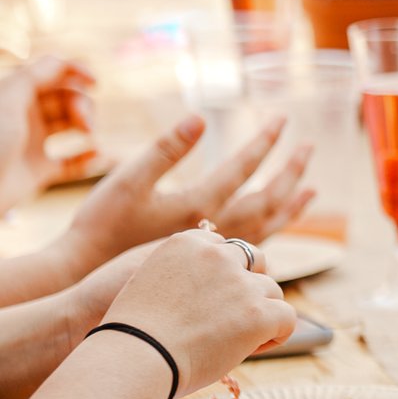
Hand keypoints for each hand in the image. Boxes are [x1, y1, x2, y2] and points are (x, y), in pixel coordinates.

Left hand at [0, 56, 95, 211]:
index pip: (51, 73)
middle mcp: (24, 116)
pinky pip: (71, 162)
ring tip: (91, 136)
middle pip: (66, 97)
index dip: (76, 72)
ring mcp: (32, 143)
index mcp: (15, 95)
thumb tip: (63, 60)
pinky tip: (98, 155)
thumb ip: (35, 74)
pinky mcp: (38, 171)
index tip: (95, 83)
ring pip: (72, 125)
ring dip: (88, 125)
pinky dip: (88, 158)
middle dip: (82, 104)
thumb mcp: (8, 99)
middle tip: (85, 123)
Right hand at [57, 116, 301, 275]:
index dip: (264, 141)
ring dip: (291, 204)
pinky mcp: (209, 266)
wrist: (86, 279)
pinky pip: (257, 246)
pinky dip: (274, 230)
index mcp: (198, 206)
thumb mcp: (127, 181)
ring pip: (267, 226)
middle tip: (309, 147)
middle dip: (291, 171)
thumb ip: (165, 150)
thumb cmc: (101, 227)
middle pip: (268, 199)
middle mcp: (215, 230)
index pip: (244, 168)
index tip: (282, 119)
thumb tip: (200, 119)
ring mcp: (214, 251)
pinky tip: (278, 223)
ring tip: (311, 189)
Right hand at [102, 228, 294, 394]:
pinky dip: (278, 333)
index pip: (224, 246)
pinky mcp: (258, 311)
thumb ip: (184, 274)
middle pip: (255, 260)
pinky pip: (287, 317)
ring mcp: (240, 282)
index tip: (213, 296)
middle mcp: (216, 254)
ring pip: (272, 291)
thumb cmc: (132, 336)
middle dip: (250, 285)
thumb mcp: (148, 285)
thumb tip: (214, 285)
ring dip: (260, 312)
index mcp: (186, 242)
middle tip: (235, 315)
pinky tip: (255, 347)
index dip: (225, 272)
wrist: (132, 360)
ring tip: (236, 338)